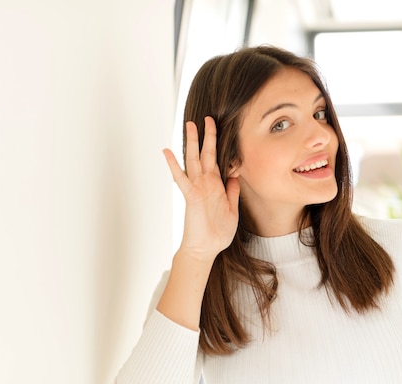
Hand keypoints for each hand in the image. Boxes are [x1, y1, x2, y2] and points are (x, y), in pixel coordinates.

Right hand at [163, 117, 240, 260]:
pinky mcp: (191, 195)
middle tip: (207, 117)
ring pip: (194, 159)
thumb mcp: (232, 209)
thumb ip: (232, 192)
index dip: (219, 147)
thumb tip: (235, 176)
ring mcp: (197, 188)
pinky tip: (167, 151)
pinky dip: (174, 164)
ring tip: (189, 124)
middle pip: (206, 154)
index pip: (218, 161)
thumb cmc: (217, 233)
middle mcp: (206, 183)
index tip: (221, 132)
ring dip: (192, 142)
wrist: (206, 248)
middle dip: (207, 135)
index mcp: (217, 186)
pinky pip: (181, 177)